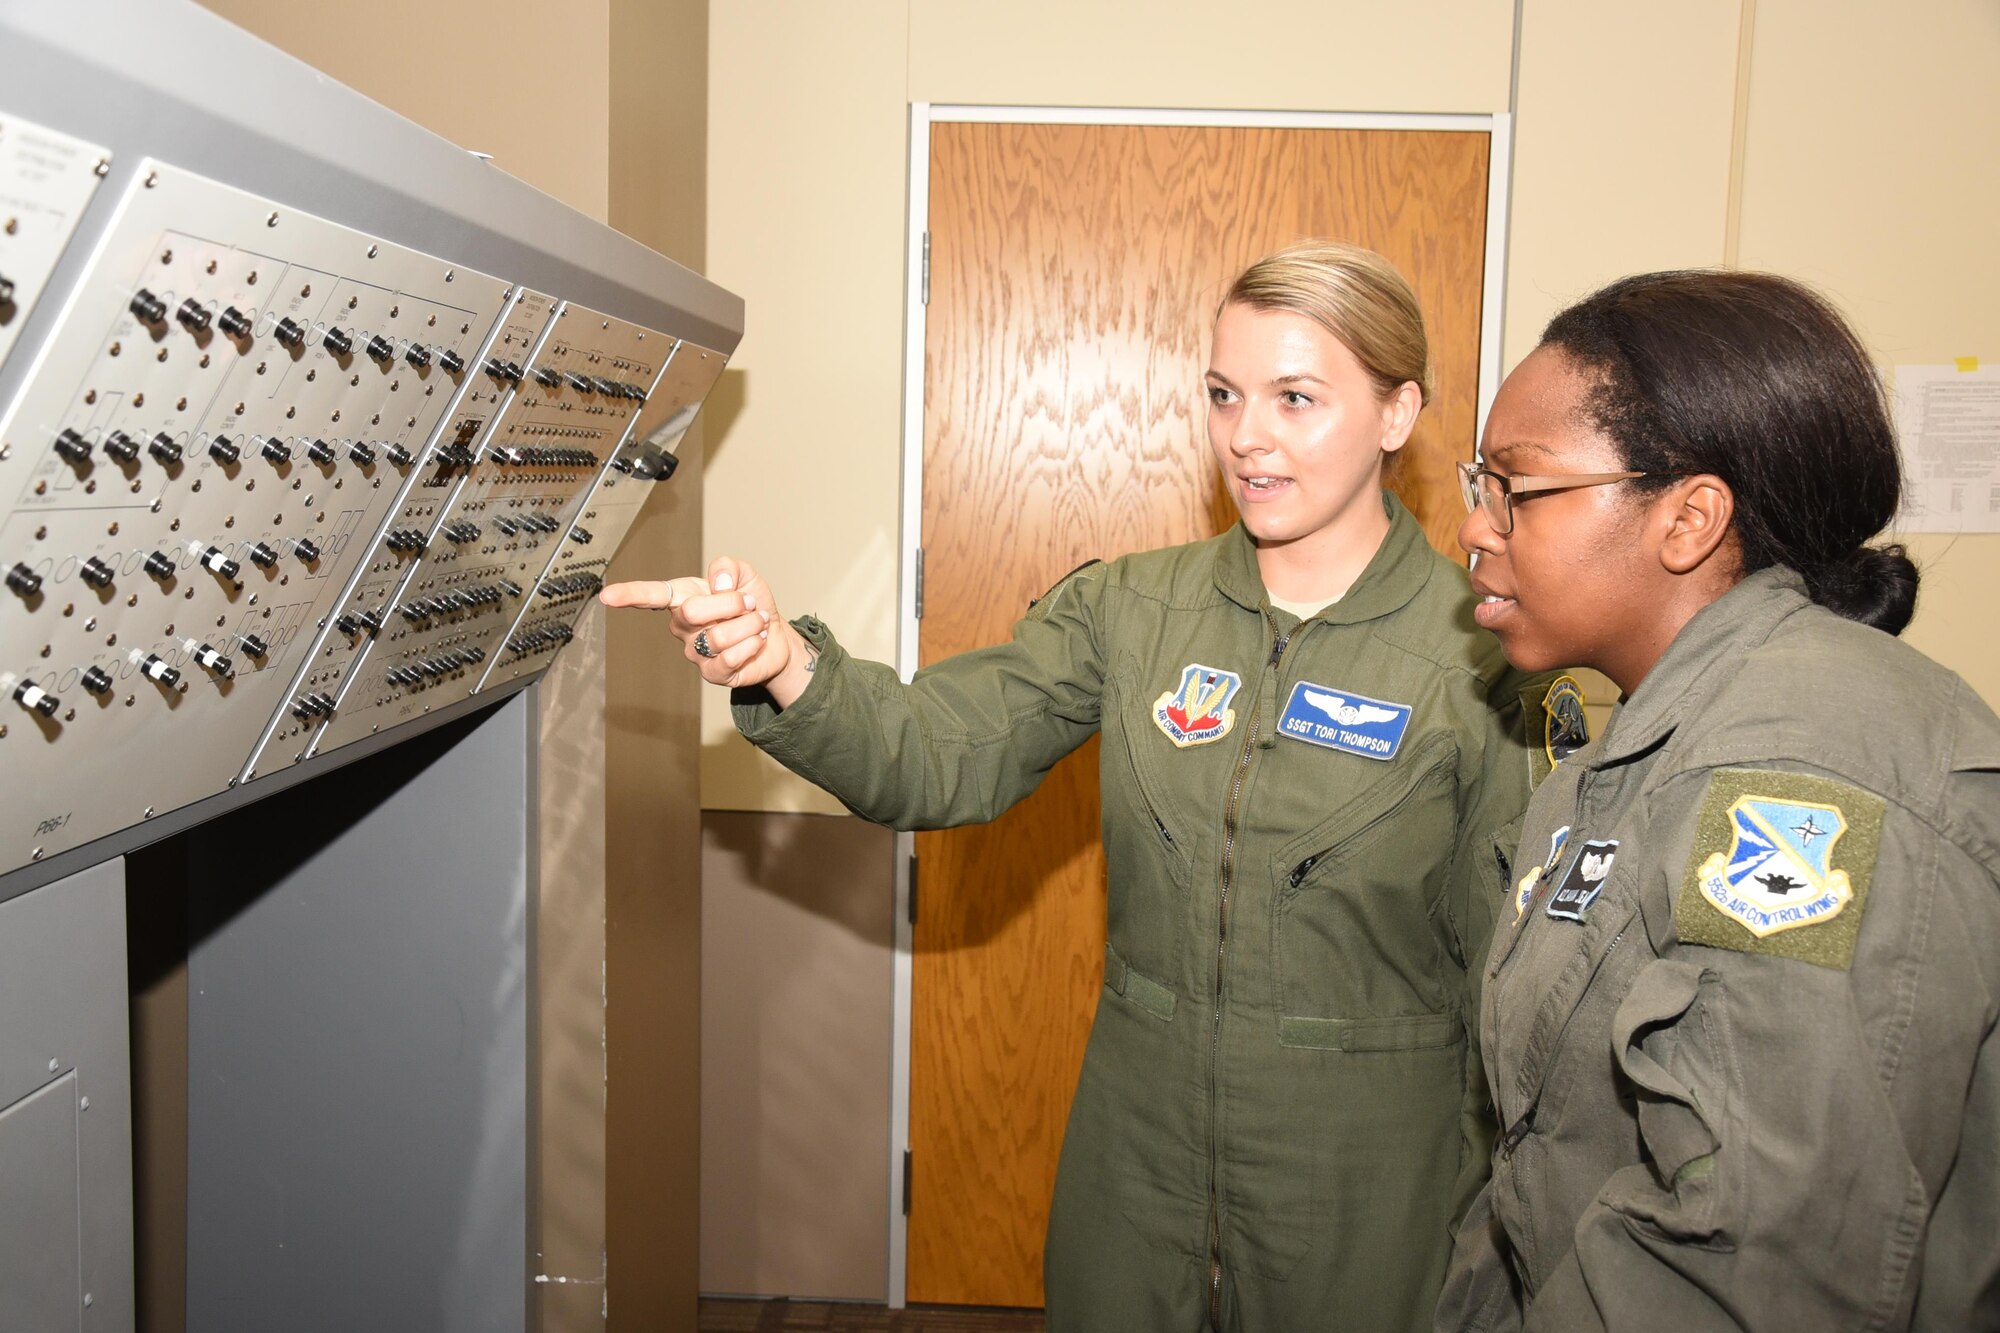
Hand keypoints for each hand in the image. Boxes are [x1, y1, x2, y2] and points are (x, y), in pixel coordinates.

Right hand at [601, 556, 813, 704]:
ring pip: (717, 636)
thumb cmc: (753, 605)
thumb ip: (727, 568)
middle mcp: (683, 626)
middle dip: (731, 603)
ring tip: (756, 623)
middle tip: (748, 604)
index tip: (607, 596)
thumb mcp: (744, 575)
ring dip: (748, 625)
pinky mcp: (712, 674)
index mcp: (684, 597)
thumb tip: (717, 584)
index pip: (651, 595)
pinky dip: (751, 645)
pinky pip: (728, 658)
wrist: (778, 637)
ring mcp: (695, 652)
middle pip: (692, 611)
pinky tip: (755, 642)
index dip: (629, 595)